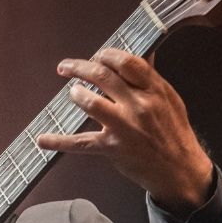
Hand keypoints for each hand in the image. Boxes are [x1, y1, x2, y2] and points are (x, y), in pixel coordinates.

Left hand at [37, 49, 214, 215]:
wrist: (179, 169)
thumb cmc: (174, 132)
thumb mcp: (170, 99)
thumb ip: (151, 78)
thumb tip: (142, 53)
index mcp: (154, 90)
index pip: (127, 62)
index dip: (107, 55)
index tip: (97, 55)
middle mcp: (139, 106)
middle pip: (103, 76)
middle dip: (80, 68)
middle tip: (66, 67)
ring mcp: (124, 127)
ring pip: (91, 102)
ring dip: (76, 94)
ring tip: (73, 92)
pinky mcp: (112, 147)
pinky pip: (81, 143)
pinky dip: (59, 141)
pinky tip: (42, 140)